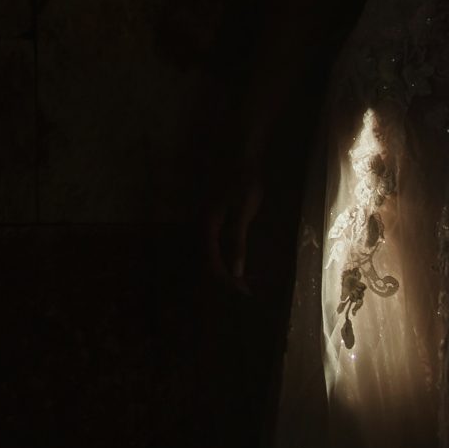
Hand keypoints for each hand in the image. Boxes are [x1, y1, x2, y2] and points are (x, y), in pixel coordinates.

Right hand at [203, 164, 262, 296]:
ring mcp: (207, 221)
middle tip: (246, 290)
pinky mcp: (215, 217)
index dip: (227, 280)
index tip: (243, 292)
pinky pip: (217, 243)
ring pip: (213, 252)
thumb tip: (235, 271)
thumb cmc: (244, 181)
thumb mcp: (244, 212)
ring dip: (227, 268)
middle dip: (226, 278)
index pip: (212, 262)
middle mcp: (203, 226)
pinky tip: (239, 258)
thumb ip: (237, 242)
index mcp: (207, 227)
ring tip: (244, 279)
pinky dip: (228, 255)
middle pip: (210, 260)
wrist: (241, 155)